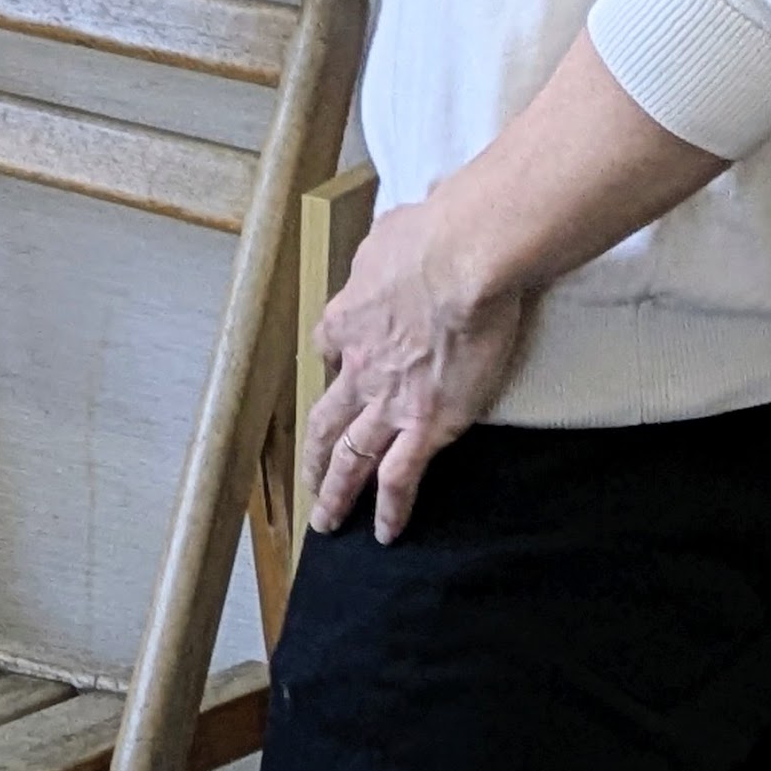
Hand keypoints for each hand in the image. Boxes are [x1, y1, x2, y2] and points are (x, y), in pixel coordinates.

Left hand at [304, 196, 529, 544]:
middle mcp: (358, 366)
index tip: (338, 378)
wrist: (464, 259)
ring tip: (328, 523)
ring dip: (335, 493)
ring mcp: (388, 400)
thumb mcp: (388, 236)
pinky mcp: (426, 424)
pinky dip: (391, 510)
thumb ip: (384, 255)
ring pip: (350, 457)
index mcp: (347, 318)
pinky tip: (386, 534)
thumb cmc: (433, 236)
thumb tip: (395, 248)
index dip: (332, 369)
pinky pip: (400, 479)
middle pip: (324, 419)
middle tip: (307, 483)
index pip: (328, 351)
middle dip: (313, 455)